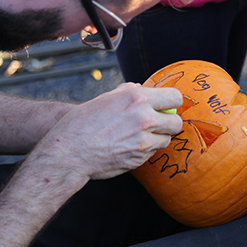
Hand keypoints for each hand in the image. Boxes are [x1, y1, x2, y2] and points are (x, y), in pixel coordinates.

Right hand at [33, 83, 182, 181]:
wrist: (70, 151)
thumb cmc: (82, 123)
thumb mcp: (104, 99)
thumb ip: (127, 92)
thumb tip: (139, 87)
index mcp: (137, 98)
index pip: (175, 97)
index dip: (172, 102)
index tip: (167, 106)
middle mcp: (144, 119)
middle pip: (176, 122)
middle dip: (169, 123)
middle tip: (158, 123)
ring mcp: (143, 141)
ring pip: (166, 140)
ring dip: (158, 138)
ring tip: (139, 136)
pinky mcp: (139, 159)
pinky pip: (152, 153)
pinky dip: (145, 150)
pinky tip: (128, 146)